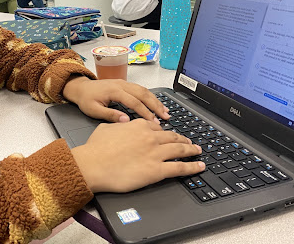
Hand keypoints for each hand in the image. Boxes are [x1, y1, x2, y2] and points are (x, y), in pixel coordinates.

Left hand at [62, 77, 170, 121]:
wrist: (81, 88)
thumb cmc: (86, 100)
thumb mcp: (94, 110)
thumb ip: (110, 115)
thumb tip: (125, 121)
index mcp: (114, 91)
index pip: (134, 102)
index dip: (145, 113)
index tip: (154, 122)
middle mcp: (122, 84)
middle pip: (143, 94)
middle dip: (156, 105)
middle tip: (166, 116)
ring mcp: (124, 82)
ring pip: (144, 90)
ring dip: (155, 100)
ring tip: (165, 110)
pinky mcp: (125, 83)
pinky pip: (140, 88)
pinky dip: (150, 96)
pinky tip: (156, 103)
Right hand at [71, 119, 204, 192]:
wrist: (93, 164)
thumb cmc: (96, 148)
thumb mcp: (106, 128)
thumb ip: (118, 124)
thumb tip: (121, 123)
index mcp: (139, 125)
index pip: (157, 127)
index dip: (165, 131)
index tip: (168, 134)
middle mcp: (150, 137)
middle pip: (172, 137)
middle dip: (183, 139)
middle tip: (189, 142)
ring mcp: (156, 153)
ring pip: (180, 150)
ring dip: (191, 150)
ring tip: (198, 151)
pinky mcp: (157, 170)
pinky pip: (180, 168)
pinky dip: (192, 167)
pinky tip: (199, 166)